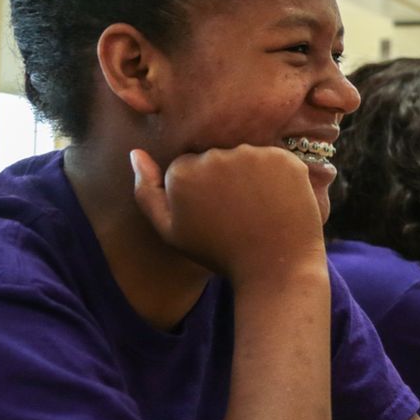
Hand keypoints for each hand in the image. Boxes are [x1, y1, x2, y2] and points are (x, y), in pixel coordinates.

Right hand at [130, 146, 324, 283]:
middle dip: (224, 178)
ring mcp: (251, 155)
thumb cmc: (219, 252)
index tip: (212, 213)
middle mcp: (214, 157)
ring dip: (250, 174)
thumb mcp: (171, 231)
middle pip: (216, 157)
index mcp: (182, 172)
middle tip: (237, 213)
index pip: (187, 165)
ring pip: (245, 156)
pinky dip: (276, 176)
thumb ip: (146, 192)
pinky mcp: (284, 158)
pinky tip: (276, 201)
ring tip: (256, 209)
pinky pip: (274, 159)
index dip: (200, 191)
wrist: (274, 267)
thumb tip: (135, 153)